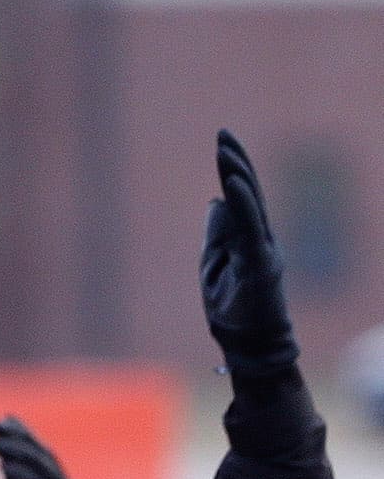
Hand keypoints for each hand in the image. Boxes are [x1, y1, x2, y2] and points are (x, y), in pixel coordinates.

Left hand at [201, 129, 297, 379]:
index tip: (222, 143)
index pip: (242, 196)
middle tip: (223, 134)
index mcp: (249, 238)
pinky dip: (242, 204)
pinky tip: (231, 183)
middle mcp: (261, 238)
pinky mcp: (261, 264)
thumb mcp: (214, 264)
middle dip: (236, 162)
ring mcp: (264, 250)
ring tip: (224, 152)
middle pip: (250, 193)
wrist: (247, 345)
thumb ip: (217, 233)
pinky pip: (251, 229)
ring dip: (238, 176)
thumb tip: (214, 199)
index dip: (233, 169)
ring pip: (252, 206)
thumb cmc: (233, 309)